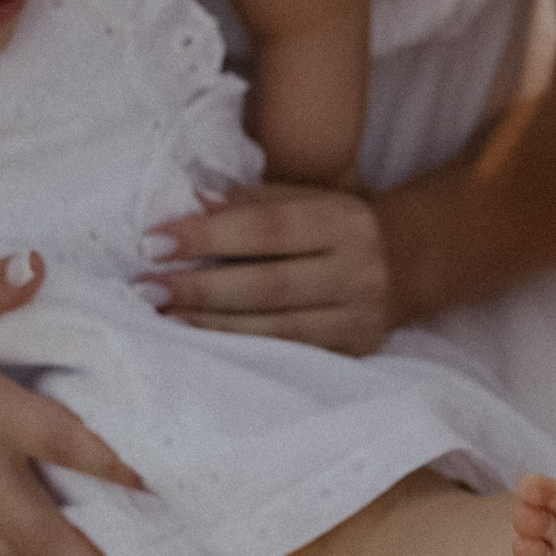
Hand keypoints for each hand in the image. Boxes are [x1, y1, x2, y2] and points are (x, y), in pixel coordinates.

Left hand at [144, 185, 393, 353]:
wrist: (408, 264)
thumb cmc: (336, 226)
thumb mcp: (306, 199)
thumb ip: (252, 202)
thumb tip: (192, 201)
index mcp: (345, 222)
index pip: (268, 229)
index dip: (209, 236)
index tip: (155, 240)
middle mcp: (359, 272)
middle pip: (268, 286)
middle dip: (201, 288)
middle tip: (148, 287)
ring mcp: (358, 320)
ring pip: (276, 330)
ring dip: (212, 326)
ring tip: (164, 317)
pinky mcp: (354, 354)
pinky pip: (289, 357)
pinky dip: (241, 351)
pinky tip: (202, 345)